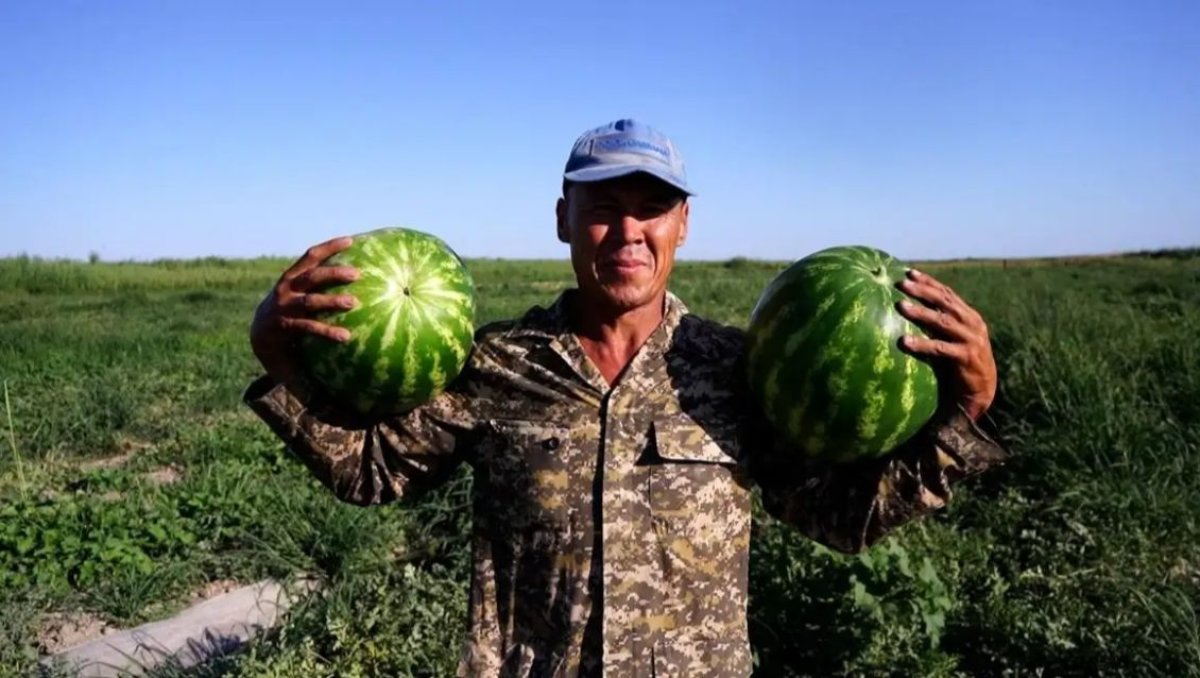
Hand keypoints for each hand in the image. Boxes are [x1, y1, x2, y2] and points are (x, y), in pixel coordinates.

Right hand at [249, 236, 360, 389]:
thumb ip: (319, 287)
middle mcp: (286, 289)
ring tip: (354, 302)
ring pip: (310, 301)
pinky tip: (345, 336)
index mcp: (292, 277)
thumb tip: (360, 281)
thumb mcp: (300, 296)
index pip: (311, 257)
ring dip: (332, 301)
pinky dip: (327, 331)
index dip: (329, 247)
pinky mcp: (284, 326)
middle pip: (311, 277)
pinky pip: (309, 328)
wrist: (262, 338)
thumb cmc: (292, 313)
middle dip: (333, 273)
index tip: (350, 241)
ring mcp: (284, 307)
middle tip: (356, 274)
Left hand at [894, 268, 996, 420]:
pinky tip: (904, 342)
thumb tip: (904, 309)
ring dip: (921, 313)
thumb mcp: (949, 339)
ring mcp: (971, 340)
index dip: (929, 282)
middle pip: (945, 302)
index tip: (909, 272)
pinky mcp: (966, 357)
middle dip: (923, 291)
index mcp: (968, 316)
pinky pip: (941, 348)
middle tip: (902, 284)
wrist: (979, 393)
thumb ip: (935, 325)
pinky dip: (922, 344)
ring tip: (900, 306)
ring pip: (943, 322)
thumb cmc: (957, 364)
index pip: (947, 294)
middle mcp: (972, 324)